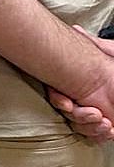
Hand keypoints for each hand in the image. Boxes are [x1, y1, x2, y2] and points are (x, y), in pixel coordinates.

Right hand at [47, 26, 113, 140]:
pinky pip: (93, 137)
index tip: (67, 103)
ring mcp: (93, 115)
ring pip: (79, 127)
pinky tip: (110, 130)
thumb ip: (94, 44)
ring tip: (107, 123)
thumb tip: (76, 29)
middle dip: (80, 116)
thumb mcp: (109, 53)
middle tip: (96, 114)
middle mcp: (82, 99)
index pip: (59, 94)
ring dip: (90, 127)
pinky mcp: (104, 128)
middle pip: (68, 113)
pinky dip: (100, 136)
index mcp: (79, 84)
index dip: (60, 100)